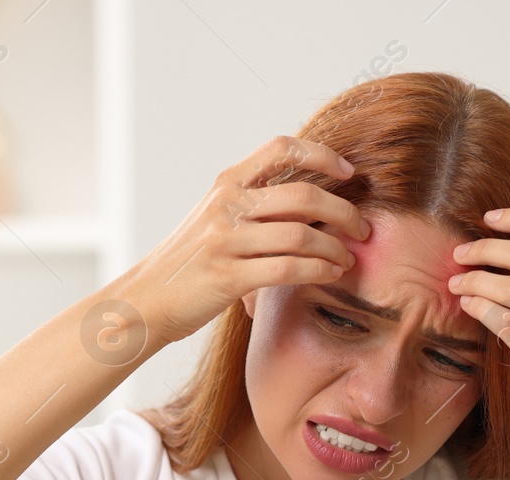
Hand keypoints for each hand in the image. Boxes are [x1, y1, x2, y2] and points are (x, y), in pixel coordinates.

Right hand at [126, 135, 371, 346]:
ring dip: (336, 247)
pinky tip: (331, 274)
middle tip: (363, 228)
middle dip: (344, 211)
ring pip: (302, 233)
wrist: (146, 300)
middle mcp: (226, 205)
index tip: (348, 172)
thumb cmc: (190, 263)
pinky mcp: (229, 276)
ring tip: (348, 258)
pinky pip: (289, 268)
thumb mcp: (216, 219)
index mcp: (227, 184)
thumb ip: (255, 205)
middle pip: (304, 195)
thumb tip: (314, 203)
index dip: (322, 154)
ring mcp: (226, 240)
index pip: (282, 149)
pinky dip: (319, 270)